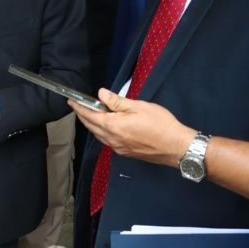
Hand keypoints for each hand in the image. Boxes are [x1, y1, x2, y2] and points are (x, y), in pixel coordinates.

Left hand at [70, 88, 196, 166]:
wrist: (177, 147)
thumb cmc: (160, 124)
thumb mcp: (138, 107)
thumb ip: (116, 102)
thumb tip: (100, 95)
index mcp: (113, 126)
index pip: (89, 115)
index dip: (79, 108)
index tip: (71, 101)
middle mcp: (112, 139)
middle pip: (91, 127)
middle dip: (82, 116)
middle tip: (76, 107)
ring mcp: (118, 148)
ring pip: (98, 135)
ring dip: (91, 125)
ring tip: (88, 115)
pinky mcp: (126, 153)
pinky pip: (107, 141)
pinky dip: (101, 132)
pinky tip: (105, 127)